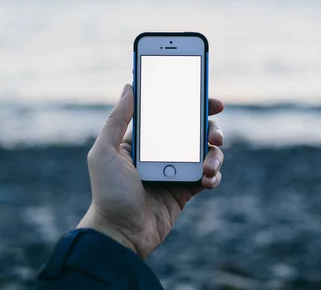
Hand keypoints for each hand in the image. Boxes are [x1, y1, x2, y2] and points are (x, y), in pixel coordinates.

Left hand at [77, 84, 224, 258]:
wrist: (120, 234)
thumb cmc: (108, 192)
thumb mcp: (105, 151)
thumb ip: (117, 119)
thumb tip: (129, 86)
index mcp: (144, 140)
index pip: (171, 114)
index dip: (192, 104)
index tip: (210, 101)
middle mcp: (162, 152)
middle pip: (195, 130)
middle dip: (211, 129)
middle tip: (215, 135)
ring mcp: (176, 171)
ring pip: (206, 153)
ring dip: (214, 156)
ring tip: (207, 168)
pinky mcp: (185, 190)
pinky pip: (209, 176)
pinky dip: (214, 176)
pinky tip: (207, 180)